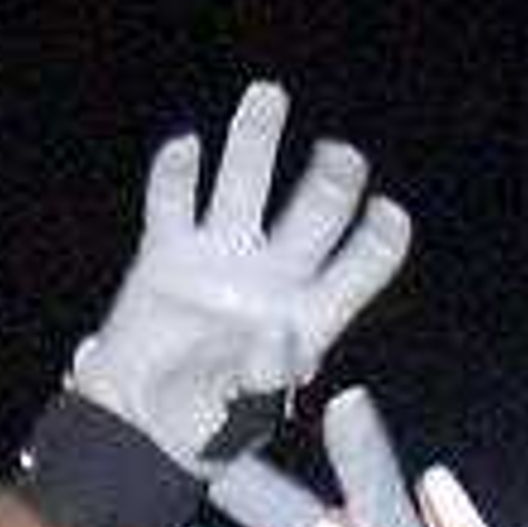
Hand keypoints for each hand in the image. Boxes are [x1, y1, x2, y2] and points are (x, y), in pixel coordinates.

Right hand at [68, 84, 410, 472]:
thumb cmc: (202, 431)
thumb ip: (262, 379)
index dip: (377, 242)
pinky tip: (188, 148)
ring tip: (270, 95)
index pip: (356, 270)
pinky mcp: (167, 254)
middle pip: (310, 214)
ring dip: (255, 140)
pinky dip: (177, 175)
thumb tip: (278, 333)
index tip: (390, 214)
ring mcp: (218, 260)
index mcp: (306, 319)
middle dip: (329, 183)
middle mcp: (270, 278)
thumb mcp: (239, 419)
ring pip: (243, 184)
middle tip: (344, 157)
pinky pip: (173, 204)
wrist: (137, 428)